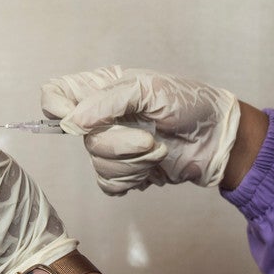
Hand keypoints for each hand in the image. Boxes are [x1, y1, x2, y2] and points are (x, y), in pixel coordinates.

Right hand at [40, 66, 243, 193]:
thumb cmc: (189, 103)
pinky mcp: (125, 173)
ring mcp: (112, 146)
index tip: (75, 118)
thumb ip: (107, 101)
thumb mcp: (149, 89)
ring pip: (98, 163)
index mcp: (102, 89)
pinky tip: (153, 166)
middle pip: (81, 137)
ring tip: (158, 149)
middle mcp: (101, 117)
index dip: (56, 106)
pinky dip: (134, 177)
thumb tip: (72, 123)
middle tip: (149, 137)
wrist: (217, 139)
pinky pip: (110, 184)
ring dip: (134, 161)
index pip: (56, 94)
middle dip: (119, 142)